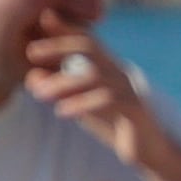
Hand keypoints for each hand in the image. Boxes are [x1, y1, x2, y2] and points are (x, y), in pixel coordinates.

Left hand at [22, 26, 162, 167]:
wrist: (149, 150)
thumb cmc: (112, 122)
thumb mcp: (79, 102)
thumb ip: (58, 87)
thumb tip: (32, 75)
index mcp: (105, 66)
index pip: (83, 38)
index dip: (59, 30)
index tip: (32, 31)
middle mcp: (118, 72)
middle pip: (90, 46)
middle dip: (58, 46)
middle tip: (30, 53)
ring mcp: (128, 89)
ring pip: (95, 75)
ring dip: (63, 82)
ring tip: (39, 94)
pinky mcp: (135, 110)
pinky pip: (109, 100)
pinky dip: (82, 104)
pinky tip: (62, 112)